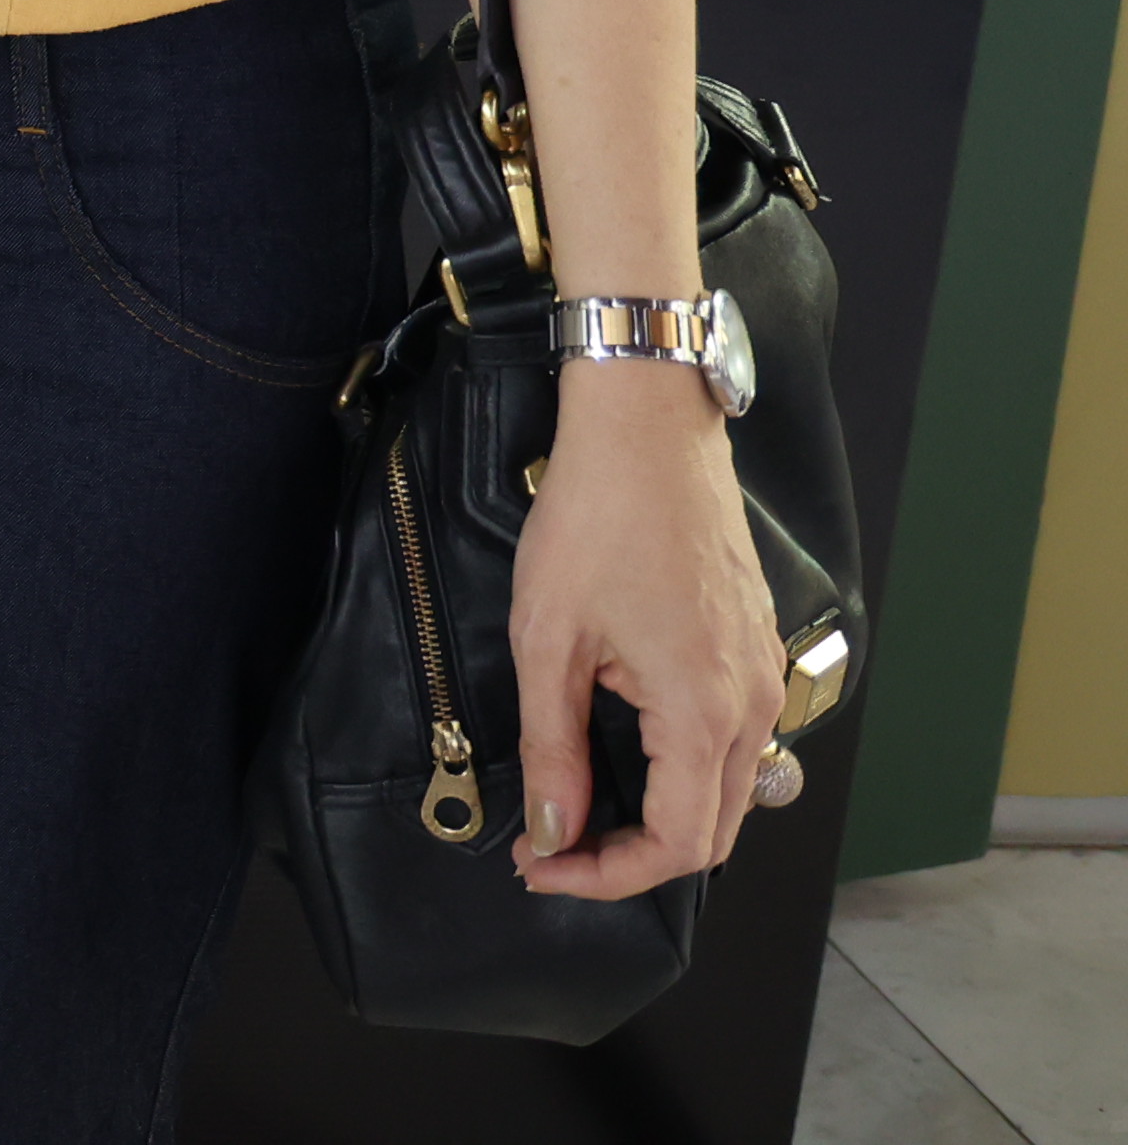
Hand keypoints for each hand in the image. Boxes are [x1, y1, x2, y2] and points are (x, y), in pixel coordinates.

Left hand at [506, 360, 788, 896]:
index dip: (605, 875)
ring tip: (577, 807)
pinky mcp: (754, 650)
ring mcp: (762, 677)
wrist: (649, 431)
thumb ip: (555, 746)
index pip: (677, 846)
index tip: (543, 867)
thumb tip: (554, 827)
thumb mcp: (550, 639)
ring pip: (725, 790)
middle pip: (710, 832)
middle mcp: (753, 704)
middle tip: (553, 849)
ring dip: (658, 815)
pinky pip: (732, 740)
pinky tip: (622, 753)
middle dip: (630, 858)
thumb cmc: (597, 517)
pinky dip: (682, 769)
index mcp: (707, 711)